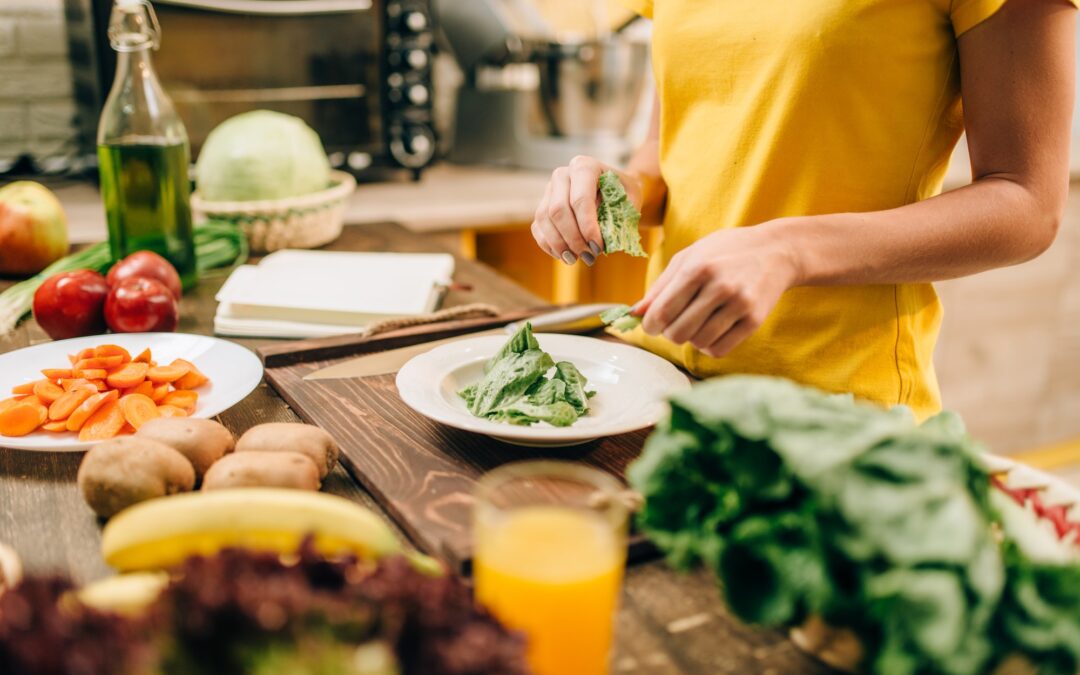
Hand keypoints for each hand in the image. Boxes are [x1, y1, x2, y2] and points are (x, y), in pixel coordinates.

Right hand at [531, 156, 642, 265]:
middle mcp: (562, 175)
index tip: (598, 247)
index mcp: (585, 166)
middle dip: (573, 238)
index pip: (580, 198)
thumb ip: (619, 219)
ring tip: (576, 259)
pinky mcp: (542, 206)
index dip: (587, 226)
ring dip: (560, 244)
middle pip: (558, 210)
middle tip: (589, 256)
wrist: (614, 188)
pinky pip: (538, 228)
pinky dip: (549, 246)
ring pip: (544, 220)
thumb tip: (605, 244)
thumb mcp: (629, 202)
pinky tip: (564, 256)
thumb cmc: (623, 195)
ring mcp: (549, 190)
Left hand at [636, 224, 799, 356]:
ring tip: (696, 323)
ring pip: (698, 343)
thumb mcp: (690, 257)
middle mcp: (719, 286)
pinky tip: (712, 330)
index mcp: (698, 268)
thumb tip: (634, 313)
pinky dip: (709, 346)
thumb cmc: (725, 252)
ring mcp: (739, 304)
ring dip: (691, 338)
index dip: (650, 325)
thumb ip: (661, 286)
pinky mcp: (754, 320)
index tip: (651, 326)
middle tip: (675, 323)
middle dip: (670, 333)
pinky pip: (719, 349)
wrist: (776, 251)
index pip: (662, 311)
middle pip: (678, 332)